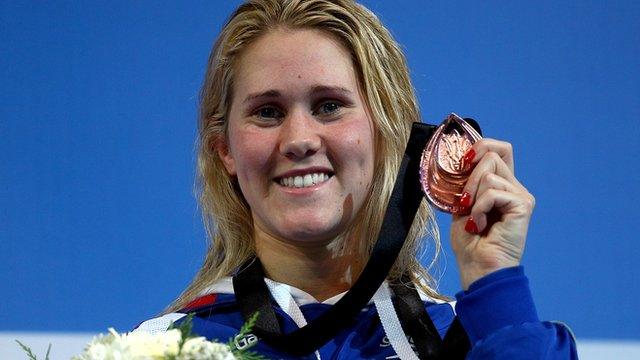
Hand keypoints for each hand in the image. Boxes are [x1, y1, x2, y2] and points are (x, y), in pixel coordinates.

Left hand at [450, 139, 535, 289]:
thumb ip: (465, 183)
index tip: (463, 162)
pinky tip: (481, 225)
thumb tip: (459, 159)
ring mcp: (521, 196)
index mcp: (501, 185)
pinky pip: (493, 191)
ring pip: (489, 173)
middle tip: (464, 202)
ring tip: (475, 219)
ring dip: (472, 197)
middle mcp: (514, 187)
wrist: (478, 268)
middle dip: (469, 176)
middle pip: (493, 154)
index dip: (481, 146)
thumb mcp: (461, 205)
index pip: (499, 149)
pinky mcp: (523, 205)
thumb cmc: (469, 242)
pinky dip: (479, 208)